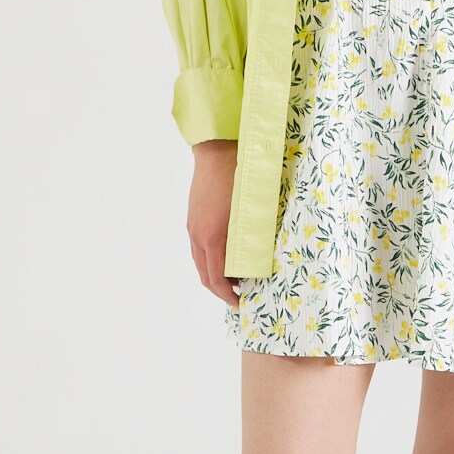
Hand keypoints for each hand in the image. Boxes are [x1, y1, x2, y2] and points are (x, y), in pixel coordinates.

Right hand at [188, 139, 242, 306]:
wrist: (218, 150)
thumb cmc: (241, 178)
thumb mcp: (253, 211)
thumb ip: (253, 239)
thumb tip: (260, 260)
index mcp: (213, 238)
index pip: (217, 279)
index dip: (228, 296)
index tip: (241, 303)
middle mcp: (198, 236)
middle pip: (205, 276)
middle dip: (221, 290)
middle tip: (239, 296)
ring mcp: (193, 227)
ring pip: (200, 262)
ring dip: (215, 275)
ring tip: (235, 278)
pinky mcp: (193, 219)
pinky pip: (199, 248)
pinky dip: (210, 259)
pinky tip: (225, 255)